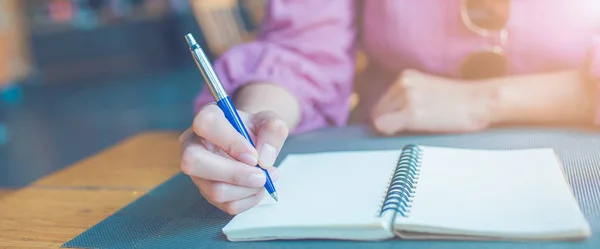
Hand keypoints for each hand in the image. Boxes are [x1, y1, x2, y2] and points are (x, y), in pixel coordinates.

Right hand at [180, 103, 288, 213]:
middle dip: (234, 174)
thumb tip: (264, 159)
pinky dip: (249, 199)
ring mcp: (197, 172)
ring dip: (247, 189)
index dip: (232, 142)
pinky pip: (227, 204)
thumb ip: (273, 131)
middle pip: (194, 162)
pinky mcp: (207, 191)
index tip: (254, 156)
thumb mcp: (270, 122)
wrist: (252, 145)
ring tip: (266, 179)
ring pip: (214, 190)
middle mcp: (192, 144)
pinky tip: (258, 187)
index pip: (206, 124)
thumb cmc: (256, 130)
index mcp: (206, 118)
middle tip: (262, 176)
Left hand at [371, 69, 495, 134]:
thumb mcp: (428, 90)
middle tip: (409, 128)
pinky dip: (392, 132)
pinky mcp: (411, 113)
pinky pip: (384, 127)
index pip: (381, 101)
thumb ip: (407, 97)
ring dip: (392, 127)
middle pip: (377, 110)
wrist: (480, 102)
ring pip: (379, 119)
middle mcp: (402, 83)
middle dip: (388, 121)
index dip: (388, 115)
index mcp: (406, 76)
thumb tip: (385, 116)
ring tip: (417, 127)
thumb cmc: (459, 102)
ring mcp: (406, 98)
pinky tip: (411, 131)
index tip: (401, 122)